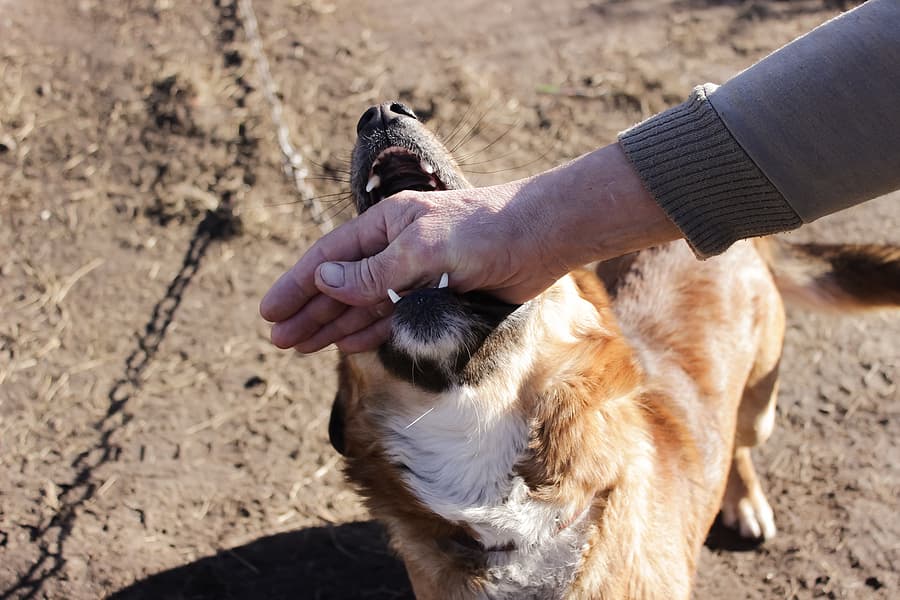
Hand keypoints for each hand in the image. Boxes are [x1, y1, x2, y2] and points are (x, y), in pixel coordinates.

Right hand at [259, 180, 564, 352]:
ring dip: (333, 325)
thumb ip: (374, 270)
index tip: (270, 311)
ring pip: (364, 305)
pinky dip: (369, 331)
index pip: (329, 257)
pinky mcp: (438, 296)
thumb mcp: (422, 247)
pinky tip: (348, 344)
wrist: (539, 238)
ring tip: (301, 346)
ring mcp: (416, 274)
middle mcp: (396, 249)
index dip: (297, 284)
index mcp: (386, 225)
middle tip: (278, 339)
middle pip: (341, 285)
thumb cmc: (483, 230)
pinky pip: (393, 316)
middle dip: (309, 311)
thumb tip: (324, 280)